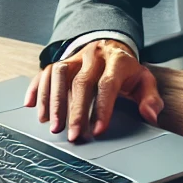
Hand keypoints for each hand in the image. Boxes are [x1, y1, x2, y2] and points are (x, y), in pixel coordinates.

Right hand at [24, 39, 163, 142]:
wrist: (111, 46)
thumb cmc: (126, 71)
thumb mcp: (144, 81)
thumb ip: (151, 98)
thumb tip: (150, 115)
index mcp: (117, 61)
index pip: (107, 84)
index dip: (102, 108)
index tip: (98, 130)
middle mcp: (93, 56)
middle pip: (81, 82)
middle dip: (75, 111)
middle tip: (72, 136)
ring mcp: (75, 57)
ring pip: (59, 74)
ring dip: (53, 101)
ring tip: (52, 125)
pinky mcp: (61, 61)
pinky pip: (44, 72)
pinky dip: (36, 89)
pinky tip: (32, 106)